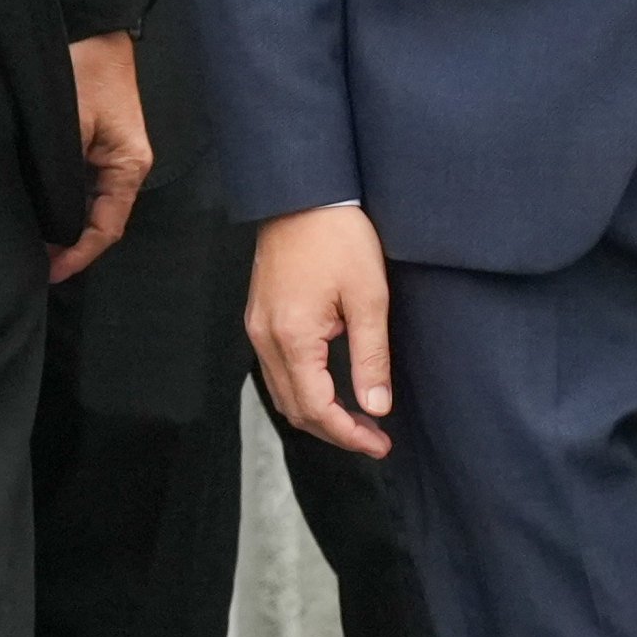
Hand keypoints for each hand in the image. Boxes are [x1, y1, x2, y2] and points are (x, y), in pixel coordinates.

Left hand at [54, 32, 152, 282]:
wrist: (88, 24)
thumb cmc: (81, 70)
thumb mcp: (68, 127)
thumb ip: (60, 175)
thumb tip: (45, 216)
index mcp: (129, 166)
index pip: (106, 228)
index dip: (78, 255)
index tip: (49, 273)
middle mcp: (125, 165)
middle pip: (98, 220)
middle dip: (67, 244)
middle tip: (30, 263)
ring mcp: (111, 154)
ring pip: (88, 204)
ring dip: (62, 222)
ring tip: (30, 242)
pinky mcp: (95, 141)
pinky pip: (81, 183)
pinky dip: (61, 200)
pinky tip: (36, 208)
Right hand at [246, 200, 393, 456]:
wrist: (302, 193)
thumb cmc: (338, 237)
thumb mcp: (368, 297)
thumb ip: (370, 357)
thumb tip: (376, 406)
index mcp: (292, 336)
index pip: (316, 409)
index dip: (348, 434)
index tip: (379, 444)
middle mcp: (265, 338)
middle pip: (294, 409)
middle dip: (334, 431)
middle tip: (374, 438)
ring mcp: (257, 328)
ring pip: (282, 393)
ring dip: (317, 413)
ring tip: (357, 420)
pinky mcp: (260, 318)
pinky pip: (275, 370)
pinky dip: (303, 390)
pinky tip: (330, 389)